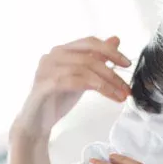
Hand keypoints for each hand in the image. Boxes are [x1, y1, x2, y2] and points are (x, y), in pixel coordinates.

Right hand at [10, 36, 131, 141]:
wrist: (35, 123)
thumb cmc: (57, 100)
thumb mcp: (82, 77)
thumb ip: (96, 59)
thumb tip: (115, 40)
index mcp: (61, 50)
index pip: (89, 42)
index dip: (110, 50)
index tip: (127, 63)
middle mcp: (52, 55)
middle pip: (89, 56)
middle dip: (112, 71)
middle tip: (127, 86)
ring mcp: (46, 69)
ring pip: (84, 68)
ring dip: (108, 82)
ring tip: (121, 95)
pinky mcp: (45, 84)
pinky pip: (75, 81)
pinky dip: (97, 87)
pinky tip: (108, 95)